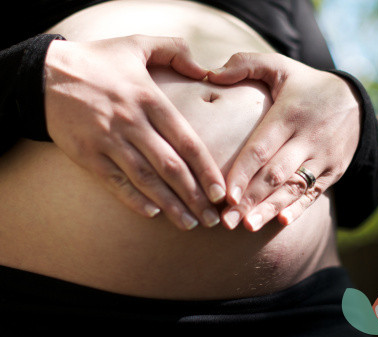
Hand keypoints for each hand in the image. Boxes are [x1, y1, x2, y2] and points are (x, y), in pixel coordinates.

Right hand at [44, 35, 225, 229]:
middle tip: (212, 218)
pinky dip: (133, 200)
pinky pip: (115, 183)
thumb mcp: (137, 43)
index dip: (206, 170)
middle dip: (194, 196)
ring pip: (146, 180)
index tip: (220, 192)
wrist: (44, 73)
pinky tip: (153, 214)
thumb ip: (175, 50)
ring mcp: (108, 141)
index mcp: (149, 99)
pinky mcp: (87, 155)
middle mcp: (132, 123)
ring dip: (170, 205)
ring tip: (190, 223)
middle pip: (170, 167)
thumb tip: (206, 70)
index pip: (187, 141)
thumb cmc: (97, 60)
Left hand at [208, 52, 360, 230]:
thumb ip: (245, 64)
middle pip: (275, 173)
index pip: (262, 147)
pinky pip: (315, 192)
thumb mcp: (280, 66)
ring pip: (294, 187)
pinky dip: (299, 208)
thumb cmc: (305, 85)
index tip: (225, 194)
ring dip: (270, 209)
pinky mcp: (334, 171)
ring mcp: (323, 157)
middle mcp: (308, 138)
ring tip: (247, 226)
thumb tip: (210, 74)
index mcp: (290, 114)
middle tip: (226, 221)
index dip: (243, 172)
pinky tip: (282, 222)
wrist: (354, 101)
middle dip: (250, 199)